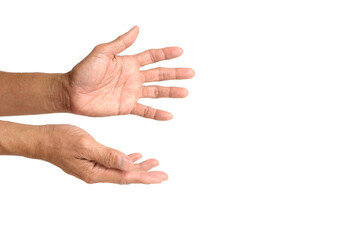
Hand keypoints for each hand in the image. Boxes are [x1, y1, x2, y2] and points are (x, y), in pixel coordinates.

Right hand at [37, 124, 167, 183]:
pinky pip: (114, 163)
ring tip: (154, 163)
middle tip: (164, 174)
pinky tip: (134, 157)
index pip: (126, 177)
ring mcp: (94, 168)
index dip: (145, 176)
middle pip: (126, 176)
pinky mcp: (92, 161)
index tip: (161, 177)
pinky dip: (126, 160)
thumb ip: (107, 155)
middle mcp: (96, 173)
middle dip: (146, 174)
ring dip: (138, 167)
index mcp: (95, 172)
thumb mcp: (85, 145)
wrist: (41, 140)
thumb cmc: (60, 140)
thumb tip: (128, 165)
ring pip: (122, 169)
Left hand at [67, 26, 194, 119]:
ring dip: (171, 92)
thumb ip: (121, 43)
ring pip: (156, 92)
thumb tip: (136, 29)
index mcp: (128, 63)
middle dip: (175, 73)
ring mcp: (131, 93)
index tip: (180, 51)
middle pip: (159, 74)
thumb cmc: (83, 71)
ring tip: (185, 92)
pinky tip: (169, 115)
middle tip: (190, 73)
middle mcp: (133, 77)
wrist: (72, 92)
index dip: (165, 53)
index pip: (152, 57)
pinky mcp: (127, 107)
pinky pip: (145, 110)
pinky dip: (157, 113)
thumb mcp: (102, 52)